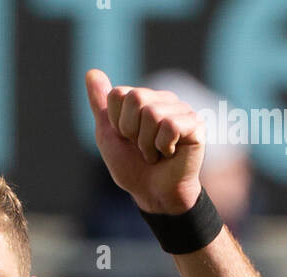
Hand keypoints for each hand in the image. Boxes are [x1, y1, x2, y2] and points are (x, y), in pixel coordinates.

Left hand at [84, 69, 204, 214]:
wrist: (153, 195)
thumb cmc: (133, 168)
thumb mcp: (108, 136)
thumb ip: (101, 105)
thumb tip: (91, 71)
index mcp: (143, 99)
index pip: (119, 94)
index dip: (116, 123)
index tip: (126, 139)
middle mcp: (163, 100)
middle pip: (135, 99)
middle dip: (131, 131)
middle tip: (141, 148)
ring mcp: (181, 110)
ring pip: (152, 114)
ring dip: (147, 144)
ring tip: (155, 154)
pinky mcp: (195, 124)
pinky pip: (170, 126)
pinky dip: (163, 146)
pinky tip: (169, 154)